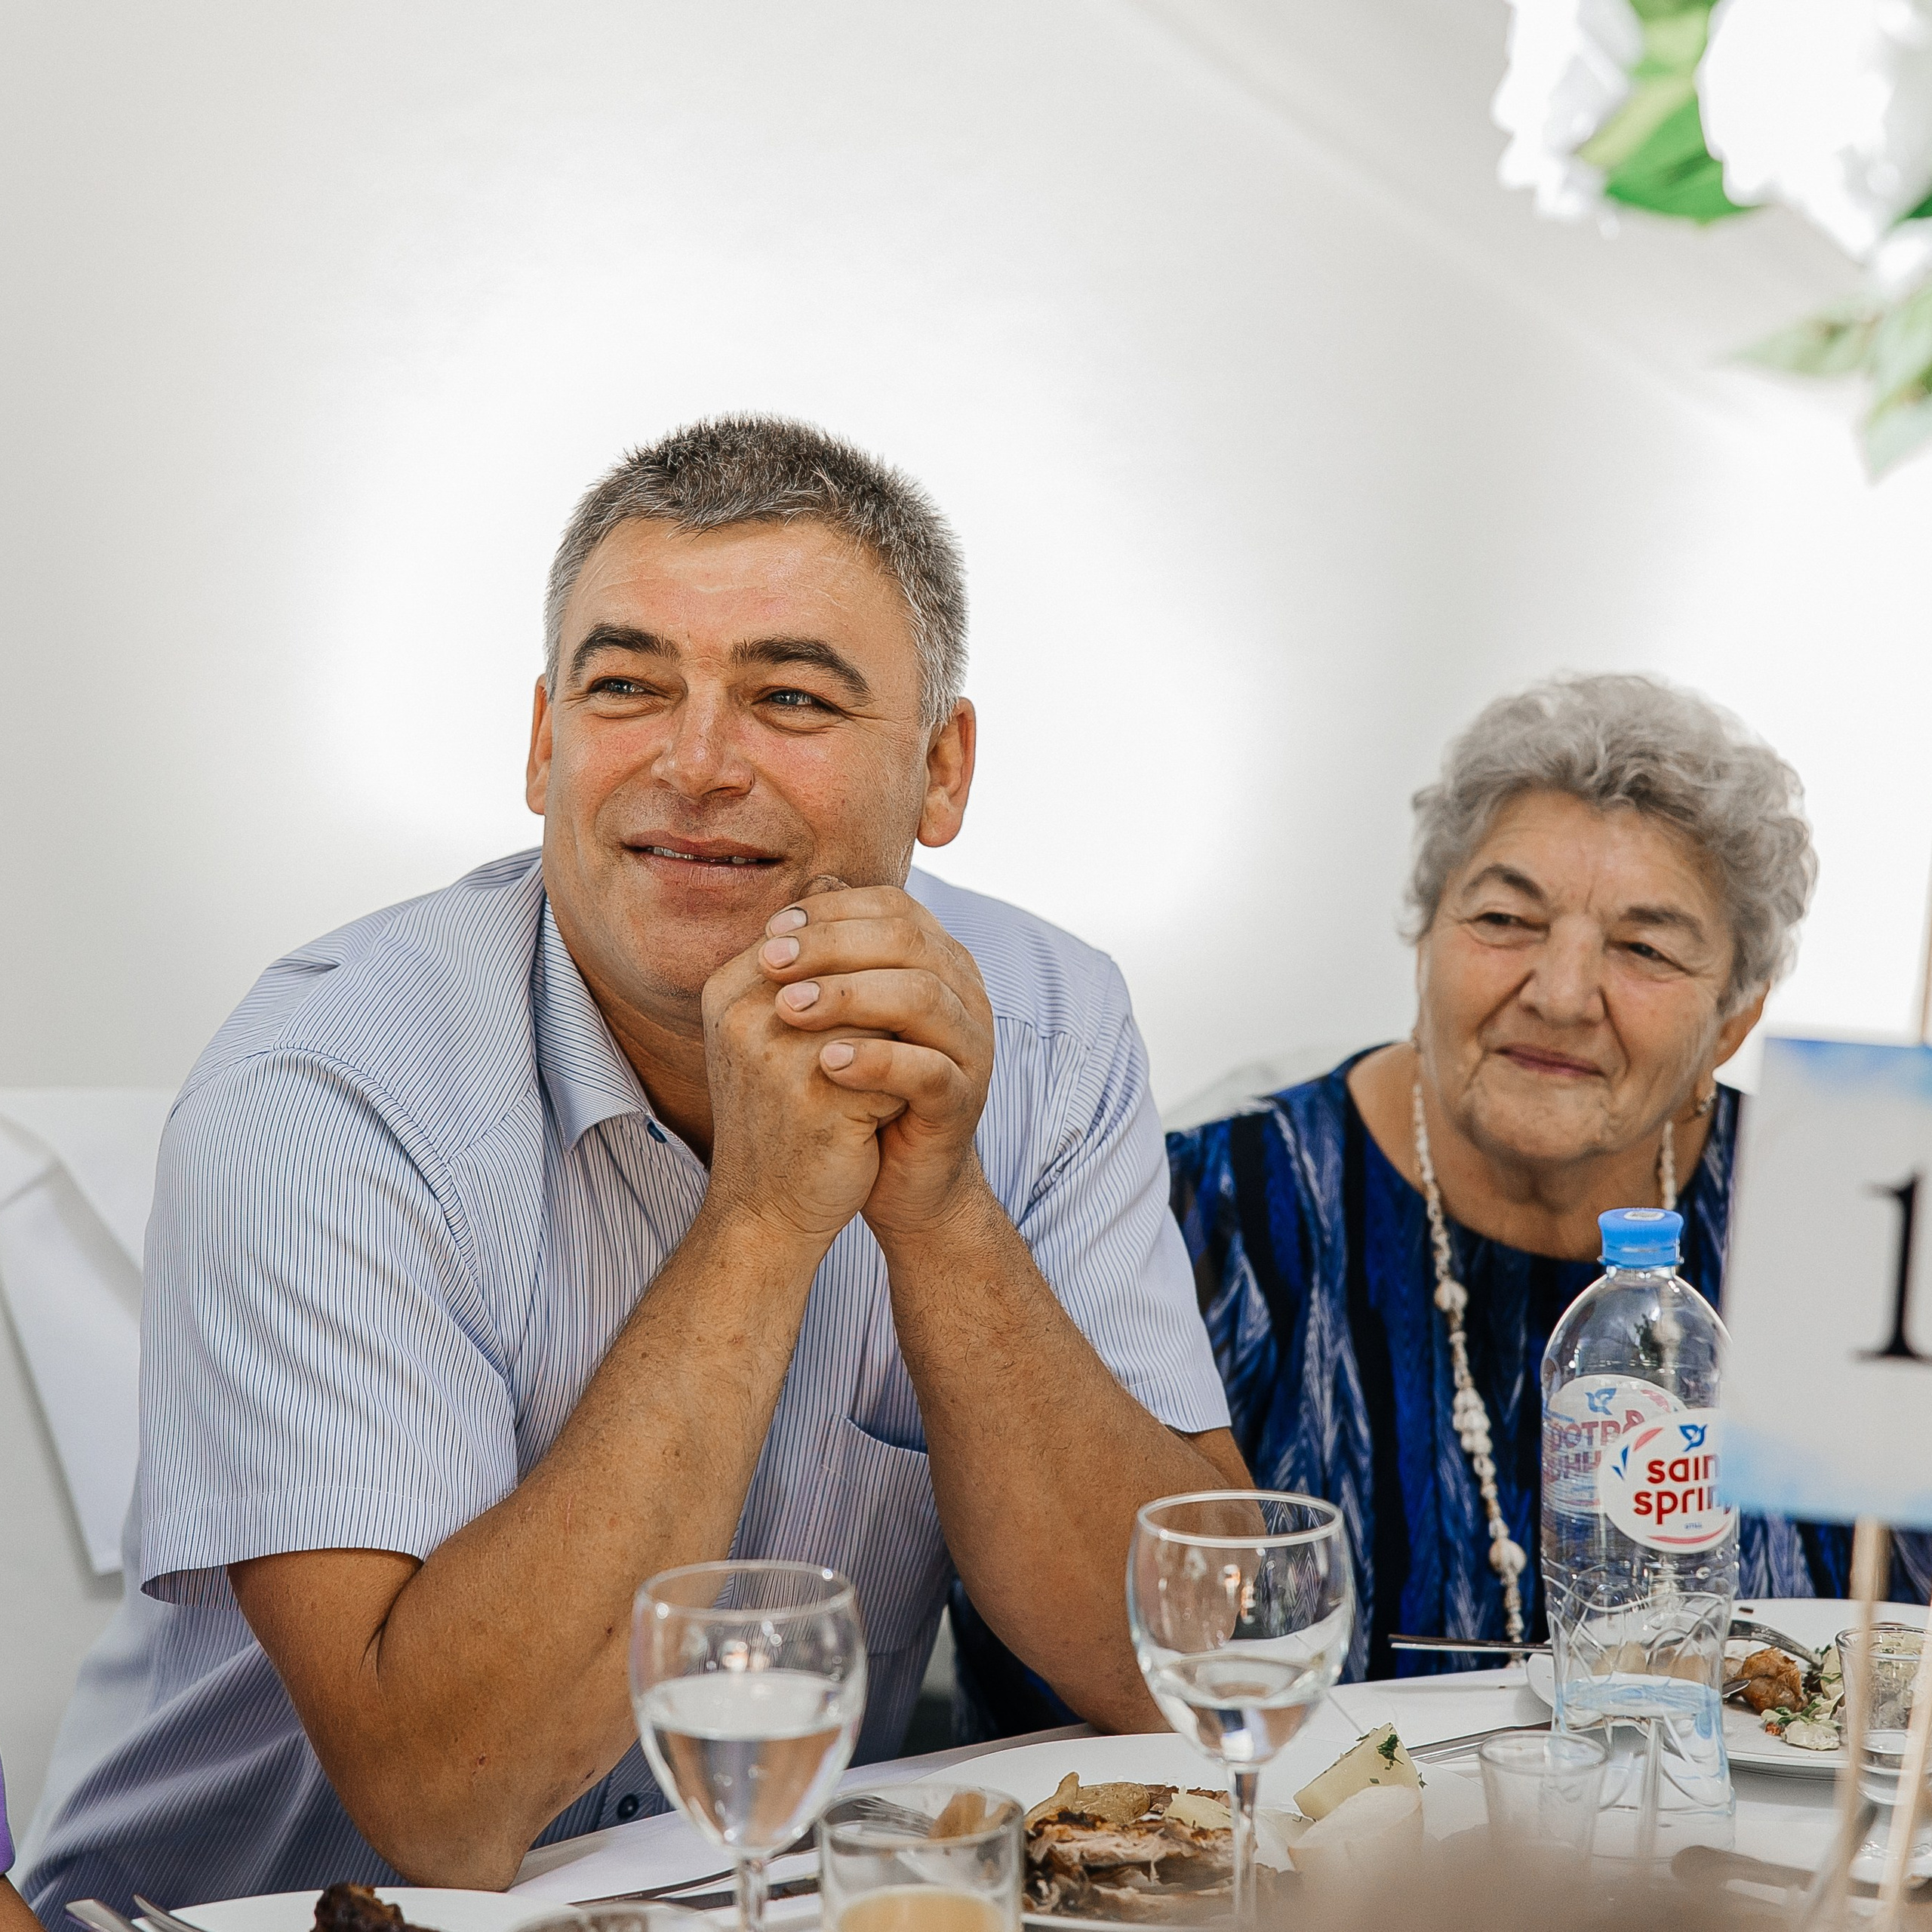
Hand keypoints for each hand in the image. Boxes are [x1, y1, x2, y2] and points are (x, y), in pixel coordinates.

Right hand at [700, 898, 905, 1247]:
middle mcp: (745, 1014)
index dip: (869, 957)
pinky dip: (907, 1079)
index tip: (889, 993)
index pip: (819, 932)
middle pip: (854, 965)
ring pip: (880, 1010)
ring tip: (901, 1069)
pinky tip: (899, 1108)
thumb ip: (805, 955)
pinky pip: (892, 1061)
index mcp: (728, 987)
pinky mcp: (818, 1099)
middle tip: (911, 1028)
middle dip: (892, 991)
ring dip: (904, 1038)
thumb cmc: (781, 1114)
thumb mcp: (778, 1024)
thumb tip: (834, 872)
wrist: (767, 1210)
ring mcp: (777, 1055)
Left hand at [755, 885, 994, 1238]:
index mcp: (938, 960)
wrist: (897, 1176)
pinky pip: (928, 1069)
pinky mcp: (962, 1099)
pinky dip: (875, 1061)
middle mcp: (964, 993)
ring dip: (849, 996)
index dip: (829, 912)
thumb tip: (807, 883)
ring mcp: (970, 1045)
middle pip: (907, 940)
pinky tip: (826, 1063)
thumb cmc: (861, 1085)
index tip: (770, 932)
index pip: (891, 907)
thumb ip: (832, 955)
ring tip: (788, 1010)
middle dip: (830, 945)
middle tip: (768, 962)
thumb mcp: (841, 1014)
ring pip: (922, 996)